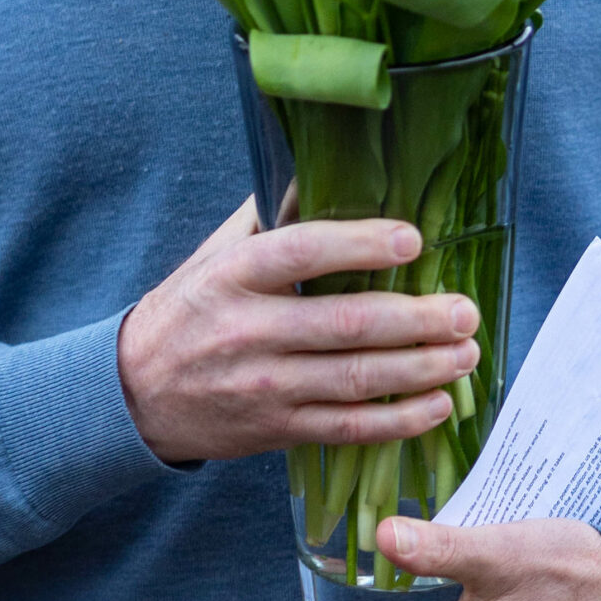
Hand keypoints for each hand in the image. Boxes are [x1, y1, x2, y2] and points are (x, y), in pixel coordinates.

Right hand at [118, 197, 481, 465]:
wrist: (134, 395)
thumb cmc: (188, 312)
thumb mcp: (215, 255)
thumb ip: (270, 217)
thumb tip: (328, 170)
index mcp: (233, 276)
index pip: (301, 253)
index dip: (360, 245)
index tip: (412, 241)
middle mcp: (248, 332)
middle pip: (346, 324)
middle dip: (417, 319)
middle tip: (464, 311)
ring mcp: (265, 387)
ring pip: (356, 379)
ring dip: (421, 368)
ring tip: (466, 353)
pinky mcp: (277, 429)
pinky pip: (347, 428)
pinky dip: (398, 421)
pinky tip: (436, 404)